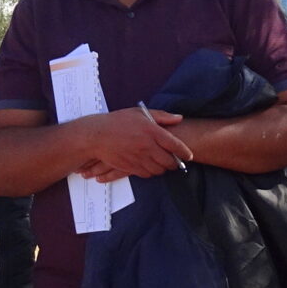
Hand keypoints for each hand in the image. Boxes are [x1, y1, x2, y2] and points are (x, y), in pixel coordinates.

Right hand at [74, 108, 190, 179]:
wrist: (97, 136)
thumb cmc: (118, 122)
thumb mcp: (140, 113)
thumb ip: (162, 116)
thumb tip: (179, 118)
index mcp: (151, 131)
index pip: (174, 144)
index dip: (184, 152)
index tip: (189, 155)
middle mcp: (147, 146)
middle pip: (169, 161)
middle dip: (175, 163)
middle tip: (175, 161)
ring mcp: (139, 158)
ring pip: (159, 169)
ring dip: (163, 168)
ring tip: (163, 163)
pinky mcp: (131, 167)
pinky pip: (147, 174)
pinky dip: (152, 172)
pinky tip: (150, 166)